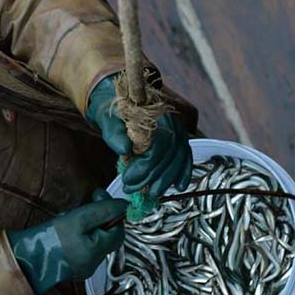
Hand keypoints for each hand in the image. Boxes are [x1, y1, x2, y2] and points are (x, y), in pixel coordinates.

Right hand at [6, 189, 127, 294]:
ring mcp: (82, 268)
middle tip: (79, 209)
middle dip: (96, 219)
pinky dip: (78, 237)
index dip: (111, 212)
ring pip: (93, 242)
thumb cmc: (50, 239)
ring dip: (86, 227)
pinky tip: (63, 232)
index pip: (118, 230)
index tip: (97, 197)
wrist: (25, 259)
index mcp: (98, 252)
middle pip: (106, 236)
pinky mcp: (71, 268)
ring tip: (67, 219)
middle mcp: (94, 264)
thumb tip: (124, 205)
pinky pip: (82, 249)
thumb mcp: (78, 218)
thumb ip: (103, 210)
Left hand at [87, 76, 192, 196]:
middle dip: (151, 177)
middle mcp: (172, 121)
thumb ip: (115, 133)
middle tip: (133, 190)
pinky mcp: (179, 137)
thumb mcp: (108, 120)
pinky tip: (179, 186)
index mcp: (155, 115)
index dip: (144, 167)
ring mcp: (178, 129)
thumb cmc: (115, 112)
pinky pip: (186, 156)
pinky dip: (184, 172)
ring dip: (166, 180)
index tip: (127, 180)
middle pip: (168, 155)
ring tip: (151, 194)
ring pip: (179, 158)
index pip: (157, 146)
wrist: (122, 100)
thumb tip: (124, 150)